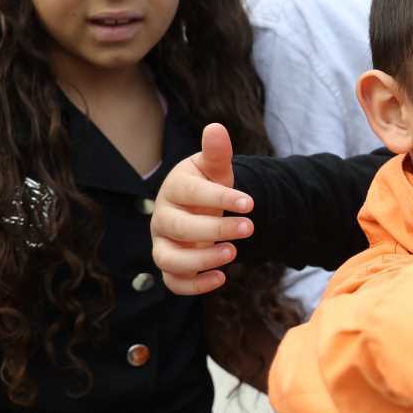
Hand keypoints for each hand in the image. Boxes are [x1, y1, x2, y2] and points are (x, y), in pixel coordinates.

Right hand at [149, 123, 254, 295]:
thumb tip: (216, 128)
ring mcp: (164, 243)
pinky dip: (194, 285)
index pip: (190, 192)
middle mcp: (163, 218)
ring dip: (200, 260)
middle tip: (250, 228)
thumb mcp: (215, 169)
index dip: (219, 197)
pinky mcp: (170, 266)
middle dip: (215, 229)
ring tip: (233, 254)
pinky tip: (221, 278)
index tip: (250, 203)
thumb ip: (216, 153)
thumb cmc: (207, 187)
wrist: (198, 208)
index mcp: (175, 189)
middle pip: (179, 227)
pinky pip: (173, 281)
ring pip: (169, 258)